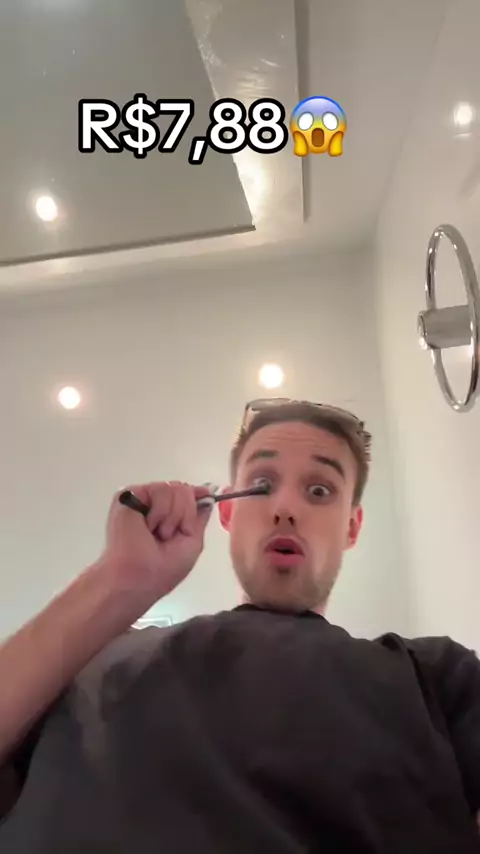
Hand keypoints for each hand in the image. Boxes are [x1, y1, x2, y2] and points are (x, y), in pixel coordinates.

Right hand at [100, 481, 213, 607]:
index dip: (198, 497)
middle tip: (169, 535)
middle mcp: (155, 503)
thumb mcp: (192, 541)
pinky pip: (159, 489)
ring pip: (175, 488)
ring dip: (172, 516)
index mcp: (168, 514)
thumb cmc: (164, 569)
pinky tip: (148, 526)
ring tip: (157, 533)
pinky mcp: (128, 494)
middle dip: (185, 514)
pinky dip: (161, 511)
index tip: (205, 499)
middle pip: (184, 489)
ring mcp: (142, 498)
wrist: (138, 577)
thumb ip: (199, 516)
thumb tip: (207, 492)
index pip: (188, 494)